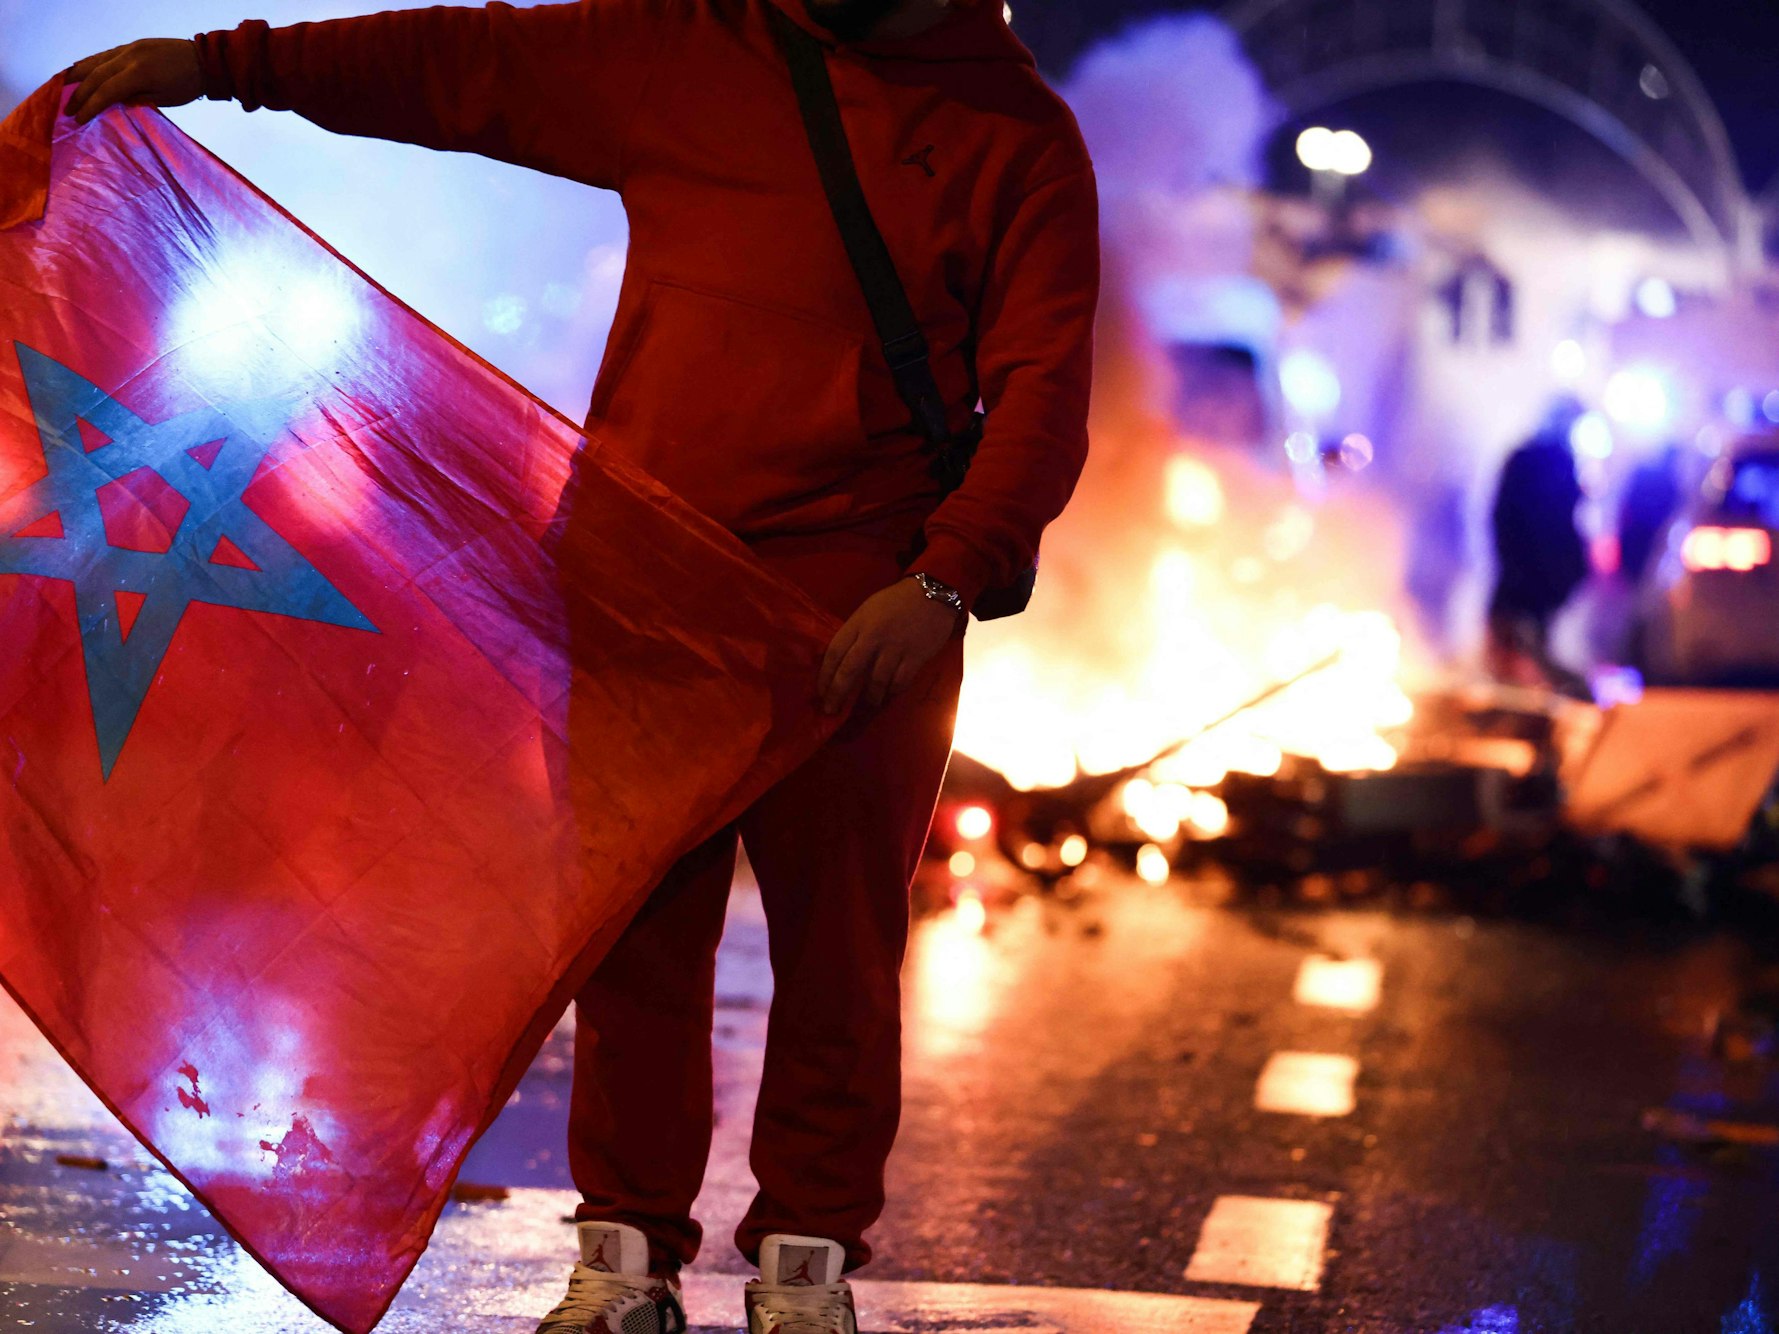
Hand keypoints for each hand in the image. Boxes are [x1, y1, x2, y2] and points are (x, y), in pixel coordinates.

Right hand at [66, 39, 203, 124]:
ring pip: (96, 61)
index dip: (90, 106)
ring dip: (78, 75)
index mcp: (139, 73)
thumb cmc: (188, 85)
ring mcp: (129, 48)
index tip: (78, 120)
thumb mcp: (164, 100)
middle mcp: (129, 57)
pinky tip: (80, 69)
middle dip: (79, 94)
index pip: (106, 91)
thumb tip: (113, 104)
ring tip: (64, 88)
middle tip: (67, 110)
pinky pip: (105, 55)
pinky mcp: (132, 45)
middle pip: (95, 75)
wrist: (204, 60)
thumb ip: (137, 100)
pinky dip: (90, 63)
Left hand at [818, 578, 959, 714]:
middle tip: (831, 710)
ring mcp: (895, 648)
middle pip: (850, 670)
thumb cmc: (895, 602)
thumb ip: (855, 634)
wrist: (932, 594)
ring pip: (875, 682)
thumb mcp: (868, 611)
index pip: (834, 652)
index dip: (825, 675)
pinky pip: (899, 682)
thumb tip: (842, 662)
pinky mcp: (915, 657)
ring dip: (868, 698)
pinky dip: (891, 692)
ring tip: (866, 704)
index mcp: (858, 623)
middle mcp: (873, 637)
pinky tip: (887, 695)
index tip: (821, 692)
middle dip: (838, 694)